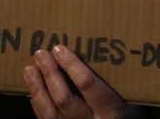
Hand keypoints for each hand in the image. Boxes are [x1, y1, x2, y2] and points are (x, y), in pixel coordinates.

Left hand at [23, 45, 137, 118]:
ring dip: (37, 89)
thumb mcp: (130, 99)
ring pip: (50, 114)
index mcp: (111, 111)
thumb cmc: (130, 115)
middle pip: (64, 99)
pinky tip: (33, 91)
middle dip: (50, 75)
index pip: (88, 85)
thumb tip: (99, 48)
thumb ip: (114, 81)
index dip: (71, 65)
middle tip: (41, 53)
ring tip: (29, 69)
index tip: (59, 48)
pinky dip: (38, 106)